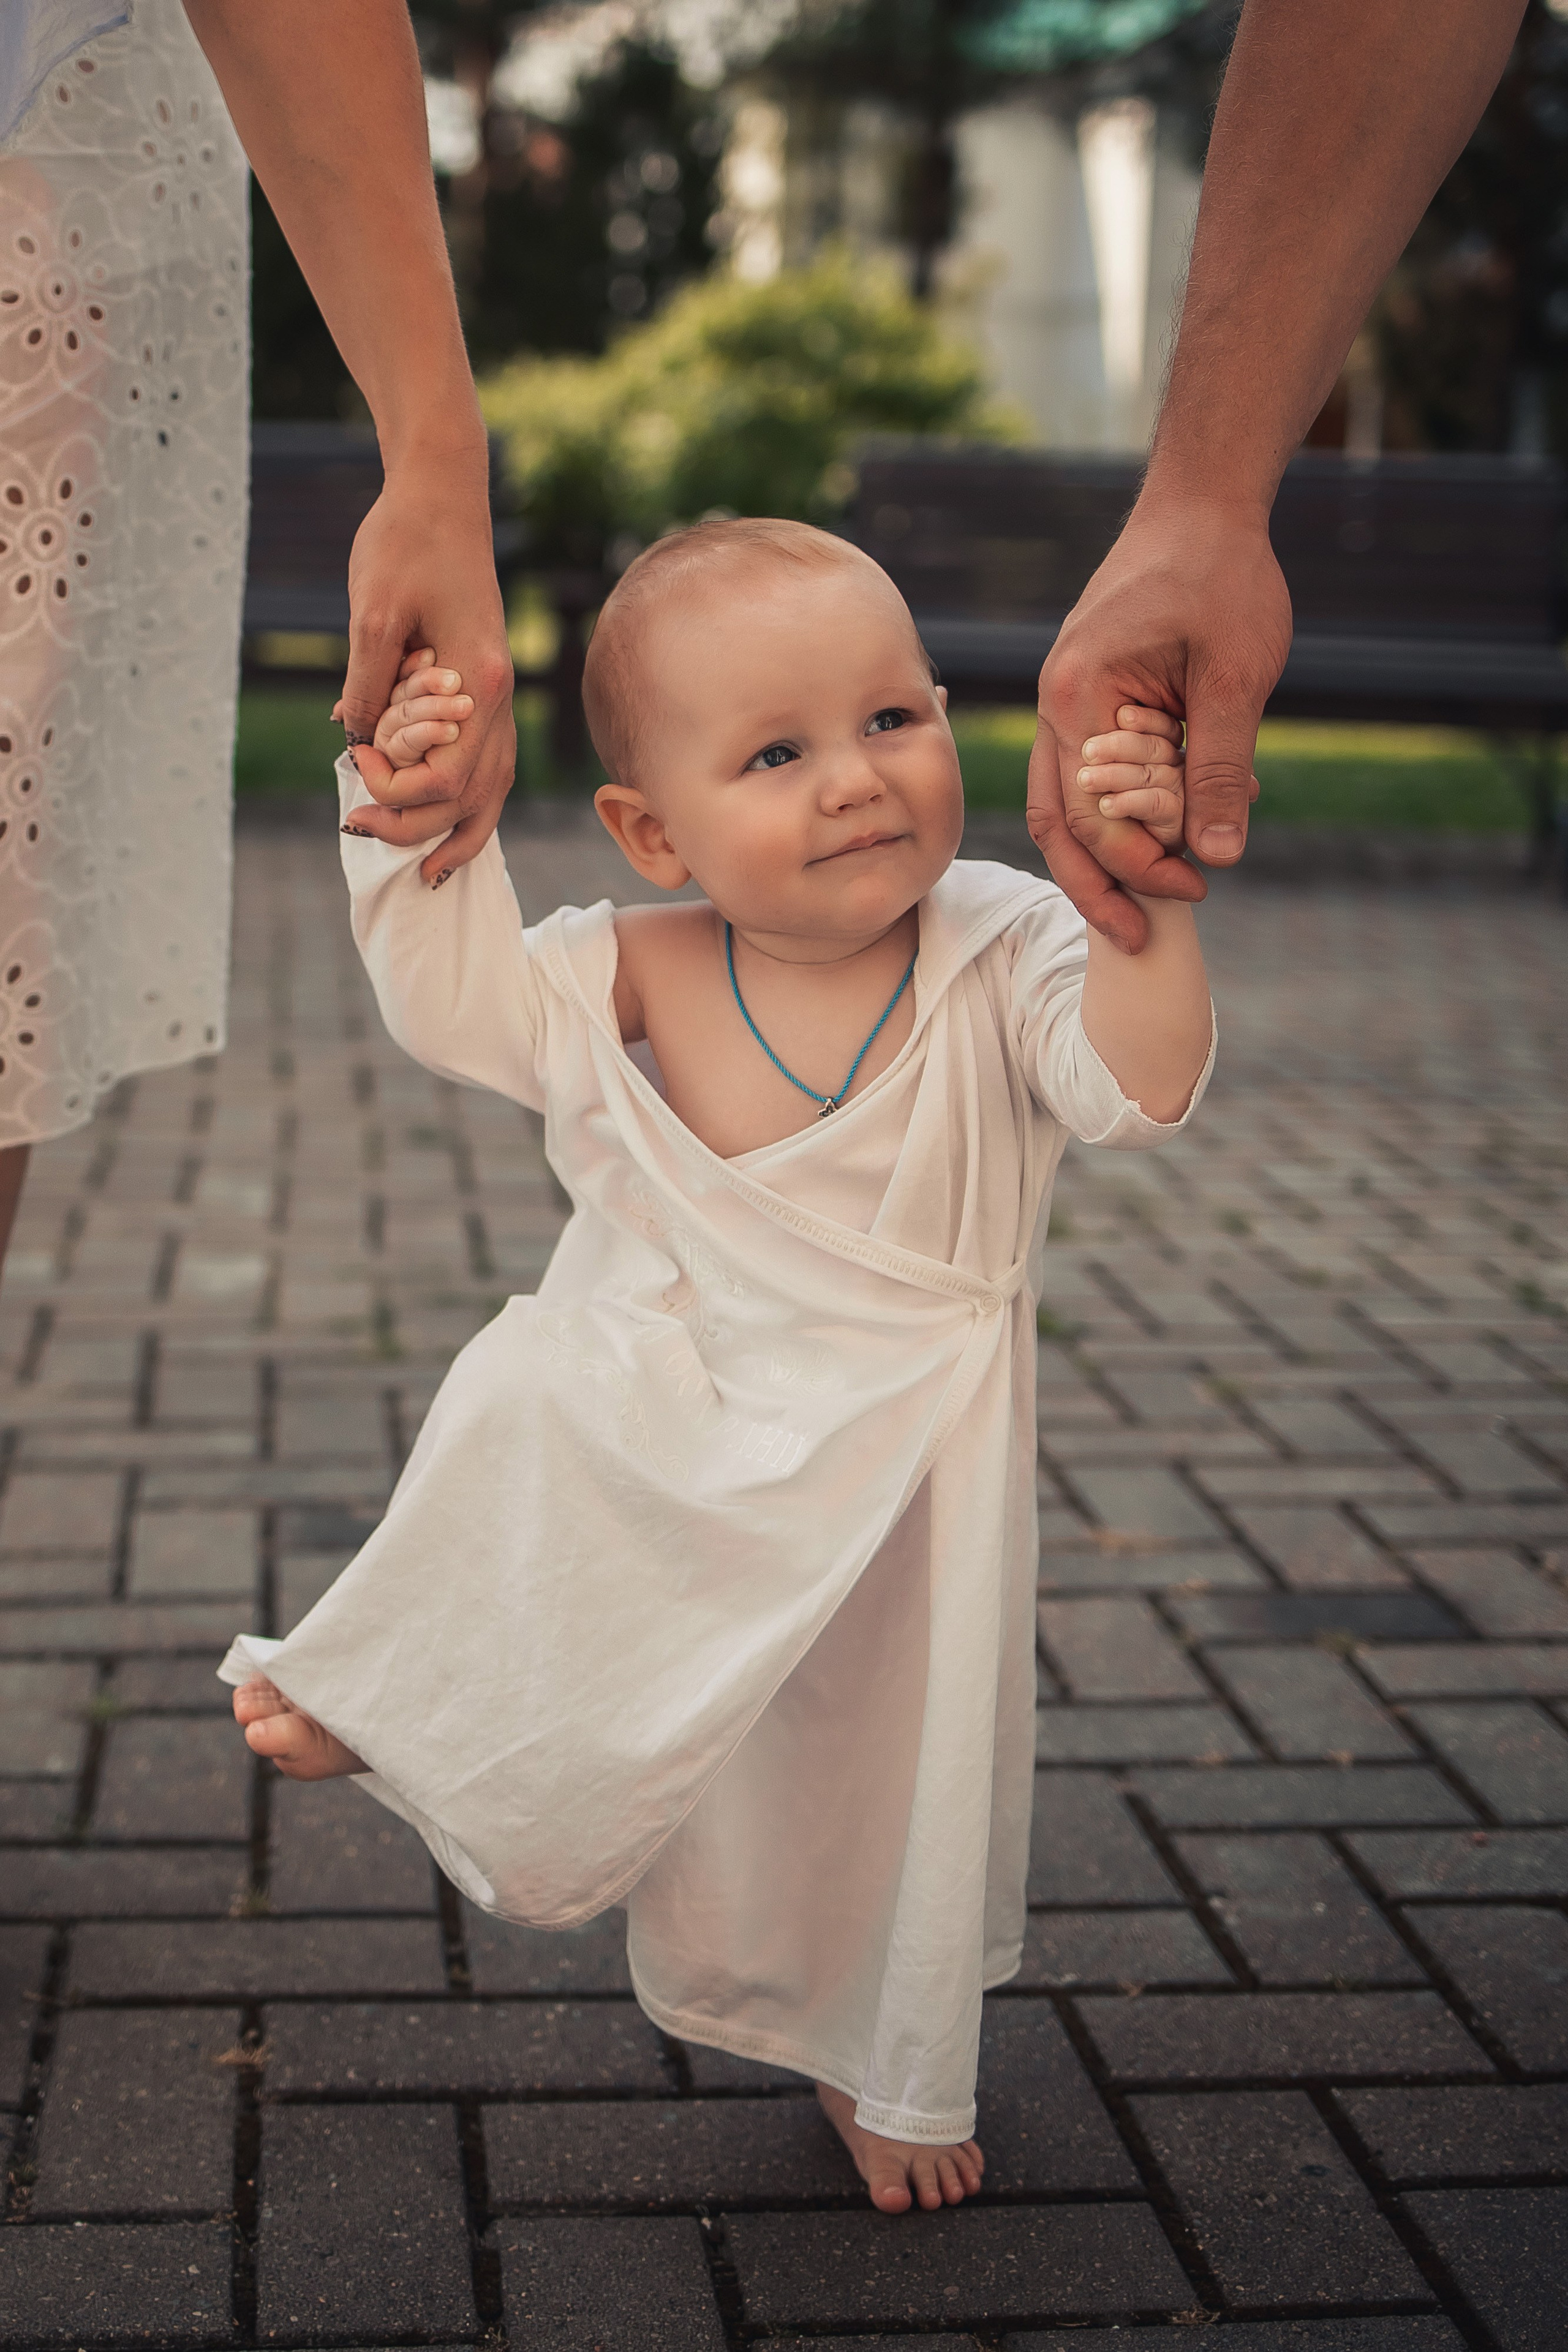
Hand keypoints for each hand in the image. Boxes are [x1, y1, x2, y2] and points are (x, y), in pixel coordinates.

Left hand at [334, 457, 516, 883]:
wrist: (441, 494)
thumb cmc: (405, 542)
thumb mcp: (372, 613)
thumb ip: (368, 684)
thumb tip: (354, 740)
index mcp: (478, 681)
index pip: (443, 774)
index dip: (394, 787)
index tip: (353, 762)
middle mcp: (500, 697)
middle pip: (473, 796)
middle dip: (417, 826)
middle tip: (359, 830)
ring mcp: (501, 695)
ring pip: (493, 790)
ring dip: (458, 832)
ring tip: (426, 869)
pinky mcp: (490, 688)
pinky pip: (491, 764)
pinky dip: (471, 801)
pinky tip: (447, 819)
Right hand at [1029, 495, 1292, 951]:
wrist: (1203, 505)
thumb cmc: (1222, 576)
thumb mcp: (1237, 677)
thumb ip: (1221, 769)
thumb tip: (1217, 855)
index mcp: (1079, 694)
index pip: (1095, 813)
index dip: (1142, 864)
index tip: (1198, 885)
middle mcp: (1055, 701)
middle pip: (1056, 822)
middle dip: (1098, 884)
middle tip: (1140, 935)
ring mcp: (1063, 699)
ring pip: (1060, 805)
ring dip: (1099, 857)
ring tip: (1142, 902)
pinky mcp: (1085, 697)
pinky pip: (1085, 774)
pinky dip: (1118, 811)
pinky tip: (1167, 830)